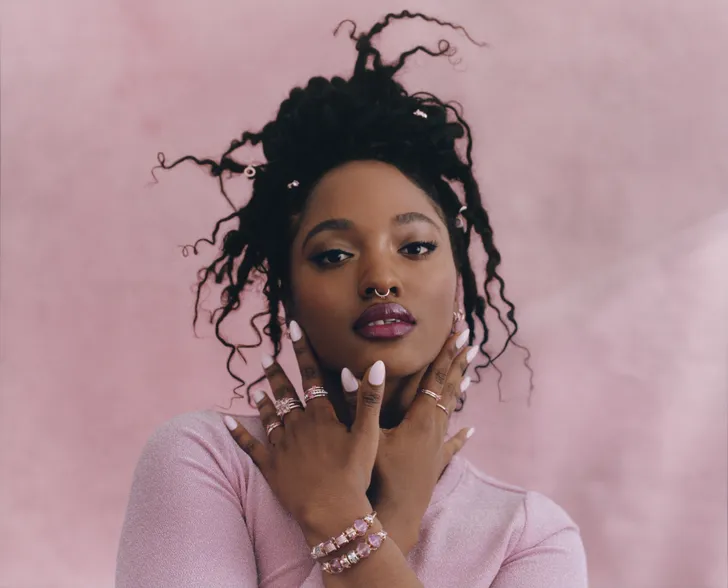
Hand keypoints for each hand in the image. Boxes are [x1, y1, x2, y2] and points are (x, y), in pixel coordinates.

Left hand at [223, 320, 385, 540]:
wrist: (332, 512)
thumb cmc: (354, 474)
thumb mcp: (368, 434)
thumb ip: (369, 398)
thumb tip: (375, 364)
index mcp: (321, 415)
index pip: (311, 374)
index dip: (303, 349)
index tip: (293, 327)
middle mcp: (298, 425)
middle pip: (285, 392)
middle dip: (276, 371)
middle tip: (265, 355)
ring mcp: (281, 446)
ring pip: (269, 415)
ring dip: (262, 398)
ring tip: (254, 385)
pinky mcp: (269, 466)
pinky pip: (250, 446)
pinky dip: (237, 432)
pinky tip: (224, 420)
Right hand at [367, 329, 475, 551]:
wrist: (395, 519)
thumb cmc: (377, 479)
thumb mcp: (368, 437)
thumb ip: (361, 403)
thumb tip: (350, 370)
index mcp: (420, 419)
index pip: (436, 377)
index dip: (446, 353)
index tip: (459, 333)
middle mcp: (434, 429)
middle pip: (449, 387)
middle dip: (458, 361)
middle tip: (469, 338)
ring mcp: (437, 447)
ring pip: (451, 409)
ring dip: (459, 387)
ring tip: (470, 371)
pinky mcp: (436, 464)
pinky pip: (452, 444)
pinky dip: (460, 435)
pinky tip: (470, 431)